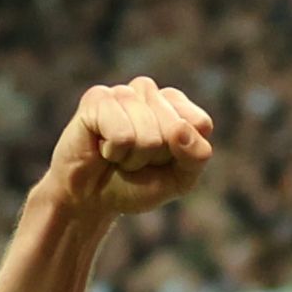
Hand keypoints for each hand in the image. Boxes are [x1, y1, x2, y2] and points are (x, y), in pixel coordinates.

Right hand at [48, 77, 214, 218]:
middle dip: (156, 158)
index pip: (200, 123)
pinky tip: (102, 148)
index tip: (163, 161)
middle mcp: (149, 92)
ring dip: (133, 158)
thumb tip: (180, 130)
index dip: (183, 155)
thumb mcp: (179, 179)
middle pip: (174, 130)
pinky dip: (114, 153)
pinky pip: (122, 135)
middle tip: (135, 160)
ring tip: (118, 155)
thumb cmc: (136, 185)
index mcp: (174, 105)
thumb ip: (196, 156)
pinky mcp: (97, 99)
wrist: (91, 199)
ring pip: (148, 135)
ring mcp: (123, 92)